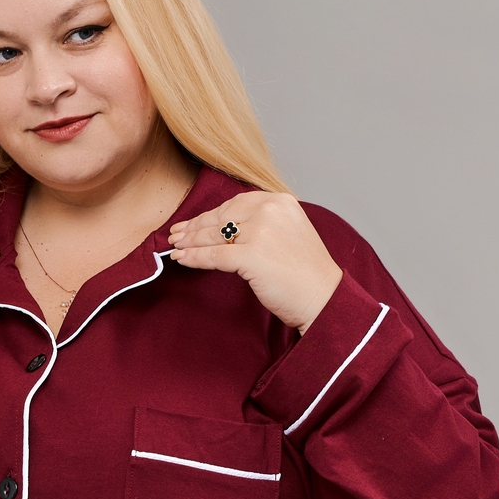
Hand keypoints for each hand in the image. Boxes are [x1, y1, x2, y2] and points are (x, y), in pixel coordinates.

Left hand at [168, 192, 341, 334]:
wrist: (323, 297)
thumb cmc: (306, 273)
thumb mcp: (288, 233)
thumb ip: (263, 224)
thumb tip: (224, 229)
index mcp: (280, 201)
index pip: (235, 203)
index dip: (210, 214)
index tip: (193, 222)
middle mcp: (270, 210)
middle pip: (222, 217)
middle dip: (195, 227)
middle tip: (177, 234)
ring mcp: (261, 231)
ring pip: (214, 235)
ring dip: (191, 242)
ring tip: (175, 246)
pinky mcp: (252, 255)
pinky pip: (215, 255)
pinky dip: (195, 258)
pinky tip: (182, 259)